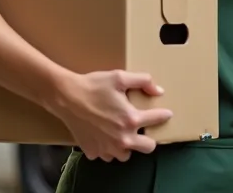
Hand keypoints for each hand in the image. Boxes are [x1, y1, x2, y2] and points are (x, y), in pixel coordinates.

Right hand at [48, 70, 171, 161]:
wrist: (66, 97)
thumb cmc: (94, 86)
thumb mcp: (120, 77)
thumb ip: (143, 81)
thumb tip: (159, 91)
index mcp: (131, 119)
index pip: (157, 119)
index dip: (163, 115)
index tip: (166, 114)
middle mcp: (122, 138)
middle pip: (148, 147)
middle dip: (149, 139)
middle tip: (142, 130)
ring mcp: (107, 147)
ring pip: (126, 155)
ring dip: (127, 146)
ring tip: (122, 134)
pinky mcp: (93, 151)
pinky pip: (106, 155)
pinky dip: (107, 148)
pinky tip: (104, 136)